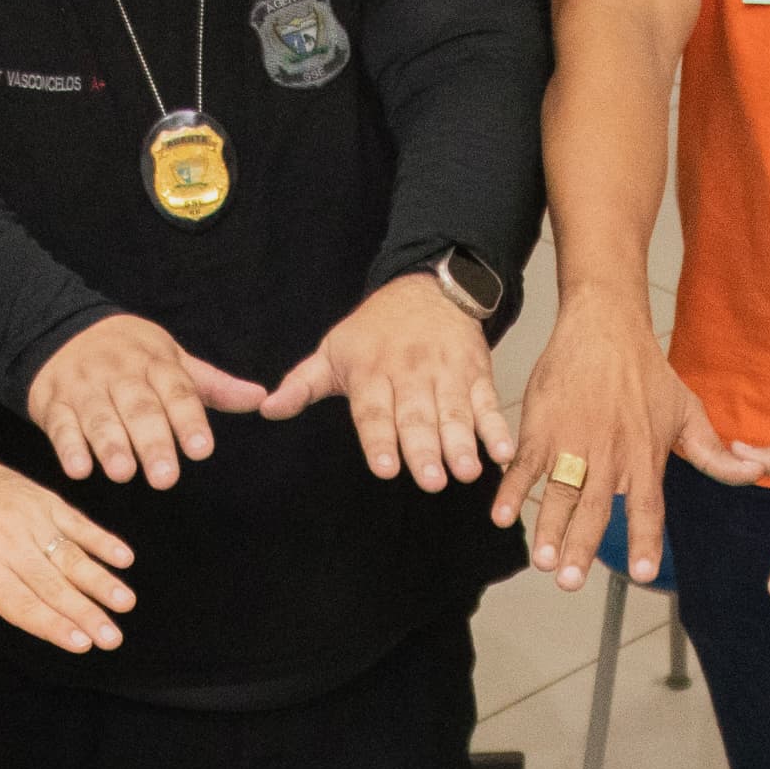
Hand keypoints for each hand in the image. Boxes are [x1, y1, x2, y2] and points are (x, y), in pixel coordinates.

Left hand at [0, 445, 137, 655]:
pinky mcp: (44, 502)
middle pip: (54, 586)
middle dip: (86, 613)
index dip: (53, 625)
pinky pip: (77, 522)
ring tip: (125, 602)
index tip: (81, 644)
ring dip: (101, 580)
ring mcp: (31, 521)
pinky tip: (124, 558)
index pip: (23, 603)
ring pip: (71, 556)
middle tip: (113, 637)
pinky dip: (101, 539)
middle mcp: (11, 544)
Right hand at [25, 313, 270, 489]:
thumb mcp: (172, 360)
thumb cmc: (129, 355)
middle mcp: (120, 373)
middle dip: (152, 442)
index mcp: (155, 363)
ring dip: (110, 445)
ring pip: (99, 417)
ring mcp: (85, 387)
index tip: (202, 450)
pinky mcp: (53, 402)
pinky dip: (67, 446)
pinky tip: (78, 469)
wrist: (59, 328)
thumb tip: (261, 398)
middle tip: (165, 478)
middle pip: (139, 408)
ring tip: (123, 473)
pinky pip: (60, 424)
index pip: (177, 392)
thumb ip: (213, 386)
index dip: (189, 421)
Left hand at [262, 274, 514, 492]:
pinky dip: (496, 427)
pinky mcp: (476, 374)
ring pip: (454, 413)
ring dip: (462, 444)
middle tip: (430, 481)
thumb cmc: (374, 330)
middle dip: (424, 450)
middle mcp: (410, 374)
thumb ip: (302, 385)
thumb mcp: (332, 351)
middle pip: (417, 417)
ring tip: (466, 472)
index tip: (384, 468)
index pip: (374, 411)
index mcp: (371, 372)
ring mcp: (446, 374)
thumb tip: (267, 410)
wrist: (427, 287)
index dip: (379, 439)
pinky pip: (487, 403)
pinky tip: (501, 452)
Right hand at [492, 287, 767, 592]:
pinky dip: (512, 490)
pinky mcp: (541, 428)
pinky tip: (503, 517)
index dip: (643, 540)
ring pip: (560, 492)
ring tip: (544, 561)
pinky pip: (525, 465)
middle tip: (572, 582)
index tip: (641, 572)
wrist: (604, 327)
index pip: (646, 507)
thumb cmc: (647, 373)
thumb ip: (714, 454)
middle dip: (583, 546)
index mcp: (644, 456)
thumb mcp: (689, 412)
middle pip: (595, 508)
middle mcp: (609, 454)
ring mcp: (572, 442)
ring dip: (549, 528)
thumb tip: (752, 476)